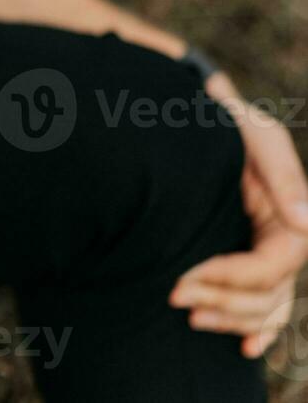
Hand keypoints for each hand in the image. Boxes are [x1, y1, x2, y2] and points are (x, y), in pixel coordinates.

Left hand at [171, 73, 307, 356]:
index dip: (233, 278)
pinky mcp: (250, 258)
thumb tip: (307, 223)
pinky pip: (268, 306)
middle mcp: (286, 239)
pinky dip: (259, 329)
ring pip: (266, 306)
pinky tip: (246, 348)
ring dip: (231, 318)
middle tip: (174, 295)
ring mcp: (269, 252)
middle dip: (223, 300)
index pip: (273, 266)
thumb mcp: (254, 136)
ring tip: (189, 314)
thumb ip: (281, 175)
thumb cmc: (225, 123)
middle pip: (268, 293)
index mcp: (292, 215)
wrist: (197, 119)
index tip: (187, 276)